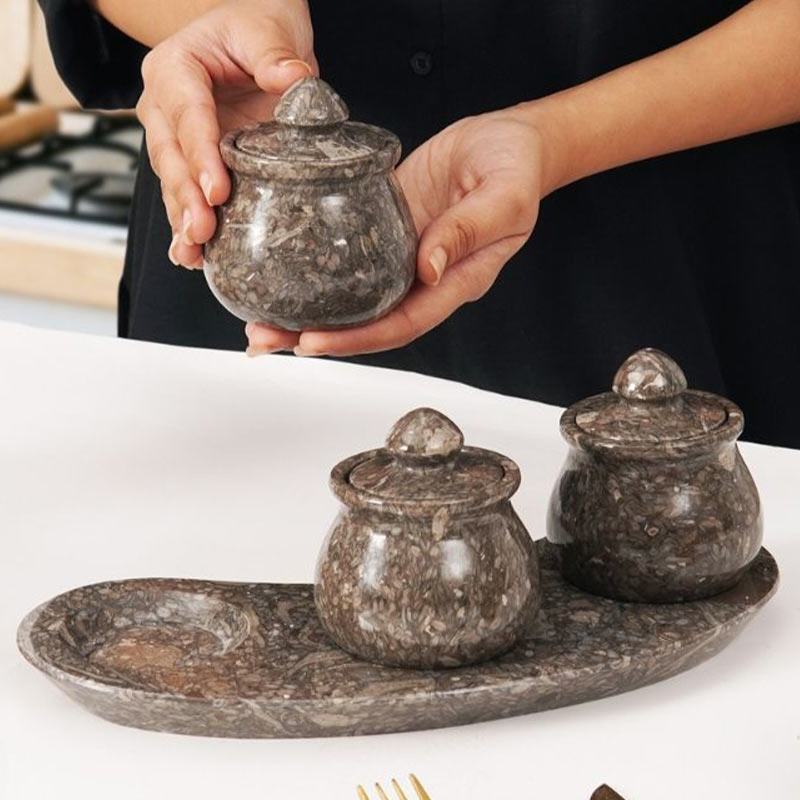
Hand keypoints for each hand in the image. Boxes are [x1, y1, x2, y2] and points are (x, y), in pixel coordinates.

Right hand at [136, 0, 315, 267]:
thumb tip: (295, 80)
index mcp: (174, 69)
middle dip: (186, 198)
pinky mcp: (193, 163)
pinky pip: (186, 196)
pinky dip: (188, 226)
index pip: (187, 115)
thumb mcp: (266, 30)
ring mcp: (175, 138)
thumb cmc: (255, 29)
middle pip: (171, 156)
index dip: (200, 156)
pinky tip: (194, 256)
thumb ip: (274, 54)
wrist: (254, 39)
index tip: (216, 190)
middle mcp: (164, 107)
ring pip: (173, 183)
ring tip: (193, 253)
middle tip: (202, 231)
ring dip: (183, 220)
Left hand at [245, 107, 547, 355]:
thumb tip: (426, 269)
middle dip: (317, 336)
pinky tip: (280, 269)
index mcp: (454, 281)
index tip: (314, 342)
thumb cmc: (516, 168)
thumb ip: (466, 232)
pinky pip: (345, 253)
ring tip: (259, 321)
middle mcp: (422, 277)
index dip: (358, 338)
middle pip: (366, 321)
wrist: (508, 140)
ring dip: (306, 310)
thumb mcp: (502, 198)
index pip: (401, 323)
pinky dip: (313, 267)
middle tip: (266, 340)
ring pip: (349, 294)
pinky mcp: (383, 225)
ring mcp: (400, 253)